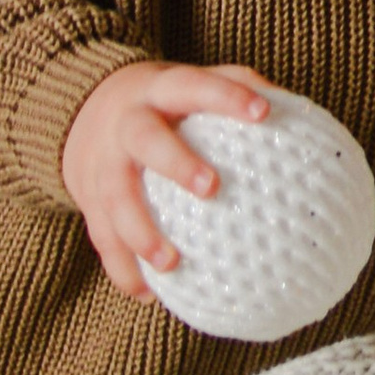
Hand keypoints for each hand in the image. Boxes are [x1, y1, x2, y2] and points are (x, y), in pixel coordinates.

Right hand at [61, 61, 277, 297]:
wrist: (81, 110)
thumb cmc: (162, 102)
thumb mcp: (190, 80)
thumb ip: (236, 86)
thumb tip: (294, 110)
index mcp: (161, 90)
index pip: (194, 85)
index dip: (226, 97)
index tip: (262, 113)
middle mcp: (127, 124)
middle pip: (146, 140)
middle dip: (176, 164)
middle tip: (212, 188)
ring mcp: (103, 163)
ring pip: (116, 197)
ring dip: (141, 232)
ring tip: (171, 263)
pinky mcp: (88, 199)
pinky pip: (101, 236)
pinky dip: (121, 268)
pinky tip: (147, 294)